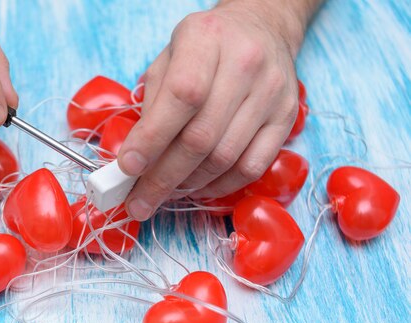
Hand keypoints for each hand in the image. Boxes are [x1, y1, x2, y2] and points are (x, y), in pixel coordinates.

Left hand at [117, 0, 313, 220]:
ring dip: (188, 186)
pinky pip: (251, 167)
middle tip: (139, 202)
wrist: (260, 28)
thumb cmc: (204, 47)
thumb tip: (134, 158)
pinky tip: (196, 189)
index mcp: (206, 40)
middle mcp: (245, 64)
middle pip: (201, 138)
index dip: (152, 138)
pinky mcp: (286, 118)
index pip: (180, 96)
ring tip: (163, 194)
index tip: (128, 168)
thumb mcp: (168, 57)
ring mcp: (271, 93)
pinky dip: (219, 187)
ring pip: (225, 158)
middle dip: (163, 178)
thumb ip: (151, 103)